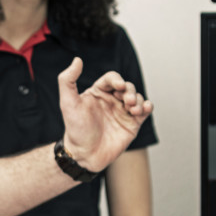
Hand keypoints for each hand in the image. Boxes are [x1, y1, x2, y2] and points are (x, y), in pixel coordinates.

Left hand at [57, 57, 151, 173]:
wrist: (84, 155)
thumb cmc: (75, 130)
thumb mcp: (67, 102)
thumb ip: (67, 80)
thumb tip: (77, 60)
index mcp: (98, 92)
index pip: (111, 78)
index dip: (117, 79)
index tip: (118, 86)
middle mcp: (111, 100)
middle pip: (127, 87)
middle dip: (130, 91)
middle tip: (127, 101)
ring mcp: (122, 112)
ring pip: (137, 98)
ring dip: (138, 100)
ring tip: (133, 109)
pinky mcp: (132, 124)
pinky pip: (145, 111)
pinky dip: (148, 107)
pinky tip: (145, 108)